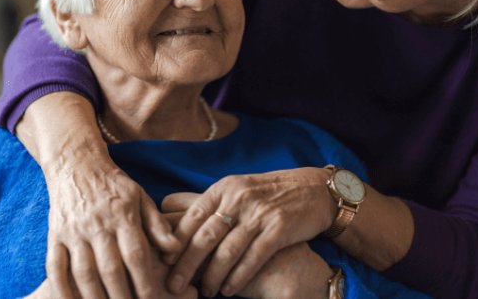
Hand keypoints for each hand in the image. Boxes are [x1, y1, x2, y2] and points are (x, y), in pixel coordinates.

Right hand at [15, 92, 182, 298]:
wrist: (75, 164)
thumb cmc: (114, 185)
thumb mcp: (140, 197)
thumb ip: (157, 224)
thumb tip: (174, 249)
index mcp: (122, 215)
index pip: (135, 254)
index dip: (144, 281)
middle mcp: (97, 224)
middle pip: (110, 269)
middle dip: (122, 297)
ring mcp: (73, 231)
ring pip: (83, 272)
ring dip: (95, 298)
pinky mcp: (55, 235)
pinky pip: (54, 267)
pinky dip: (61, 289)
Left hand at [161, 168, 335, 296]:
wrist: (315, 190)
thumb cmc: (270, 195)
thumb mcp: (239, 190)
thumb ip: (213, 206)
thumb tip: (175, 224)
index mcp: (224, 188)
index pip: (192, 216)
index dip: (176, 241)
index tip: (162, 261)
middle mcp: (239, 198)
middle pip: (205, 236)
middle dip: (186, 264)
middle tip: (173, 285)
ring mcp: (259, 213)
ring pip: (227, 251)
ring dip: (212, 276)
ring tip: (204, 292)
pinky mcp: (279, 228)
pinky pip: (252, 258)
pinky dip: (238, 277)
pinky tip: (228, 290)